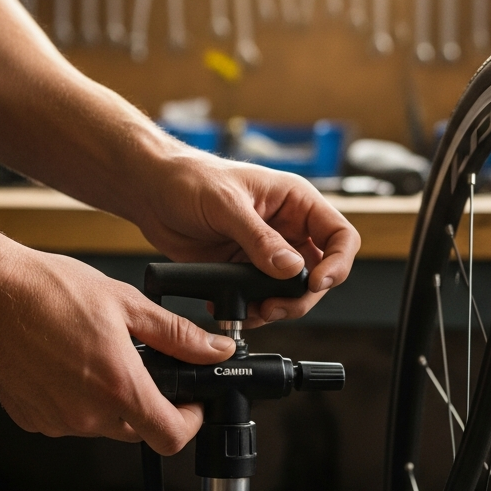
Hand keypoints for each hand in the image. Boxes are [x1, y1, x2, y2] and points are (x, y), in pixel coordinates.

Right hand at [0, 248, 236, 451]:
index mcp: (118, 387)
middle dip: (148, 403)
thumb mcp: (126, 304)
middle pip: (138, 429)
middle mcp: (87, 414)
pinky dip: (76, 399)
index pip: (171, 437)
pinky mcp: (31, 420)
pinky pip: (69, 419)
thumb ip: (178, 336)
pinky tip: (64, 363)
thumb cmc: (48, 290)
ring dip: (109, 399)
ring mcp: (56, 421)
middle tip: (138, 363)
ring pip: (102, 424)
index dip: (189, 422)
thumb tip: (215, 350)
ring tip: (93, 353)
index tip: (190, 402)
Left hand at [134, 150, 360, 325]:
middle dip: (302, 296)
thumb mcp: (227, 205)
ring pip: (292, 291)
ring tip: (254, 311)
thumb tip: (292, 269)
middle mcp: (287, 228)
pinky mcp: (244, 270)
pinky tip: (236, 310)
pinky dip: (254, 311)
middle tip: (275, 306)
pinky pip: (262, 299)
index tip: (315, 283)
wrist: (150, 192)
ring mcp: (267, 252)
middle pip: (320, 272)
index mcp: (295, 202)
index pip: (340, 235)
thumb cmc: (189, 179)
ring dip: (278, 308)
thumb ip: (260, 239)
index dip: (337, 263)